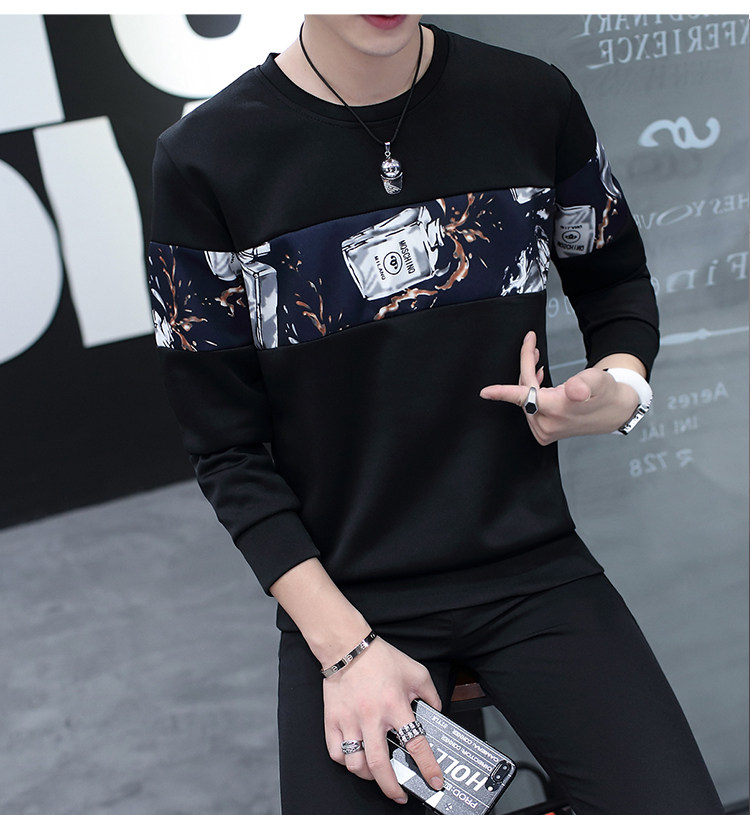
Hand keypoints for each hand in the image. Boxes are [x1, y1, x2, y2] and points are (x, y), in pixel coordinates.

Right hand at [322, 637, 443, 804]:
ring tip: (378, 776)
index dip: (428, 767)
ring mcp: (350, 721)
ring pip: (356, 764)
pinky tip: (356, 760)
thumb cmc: (381, 659)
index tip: (435, 781)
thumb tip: (436, 712)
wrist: (348, 647)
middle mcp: (372, 717)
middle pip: (381, 765)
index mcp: (395, 705)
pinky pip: (337, 753)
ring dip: (369, 777)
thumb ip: (430, 694)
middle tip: (400, 795)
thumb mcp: (416, 672)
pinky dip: (346, 762)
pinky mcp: (333, 721)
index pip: (415, 744)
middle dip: (392, 788)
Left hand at [479, 331, 639, 444]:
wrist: (615, 411)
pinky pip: (530, 406)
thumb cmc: (606, 393)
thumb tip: (573, 391)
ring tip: (536, 359)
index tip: (485, 392)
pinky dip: (532, 390)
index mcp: (556, 410)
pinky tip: (538, 379)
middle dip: (527, 365)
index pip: (523, 398)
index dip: (502, 393)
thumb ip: (585, 383)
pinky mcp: (544, 432)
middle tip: (531, 344)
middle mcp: (546, 424)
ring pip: (526, 397)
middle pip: (525, 390)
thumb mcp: (599, 380)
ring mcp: (544, 430)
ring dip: (529, 377)